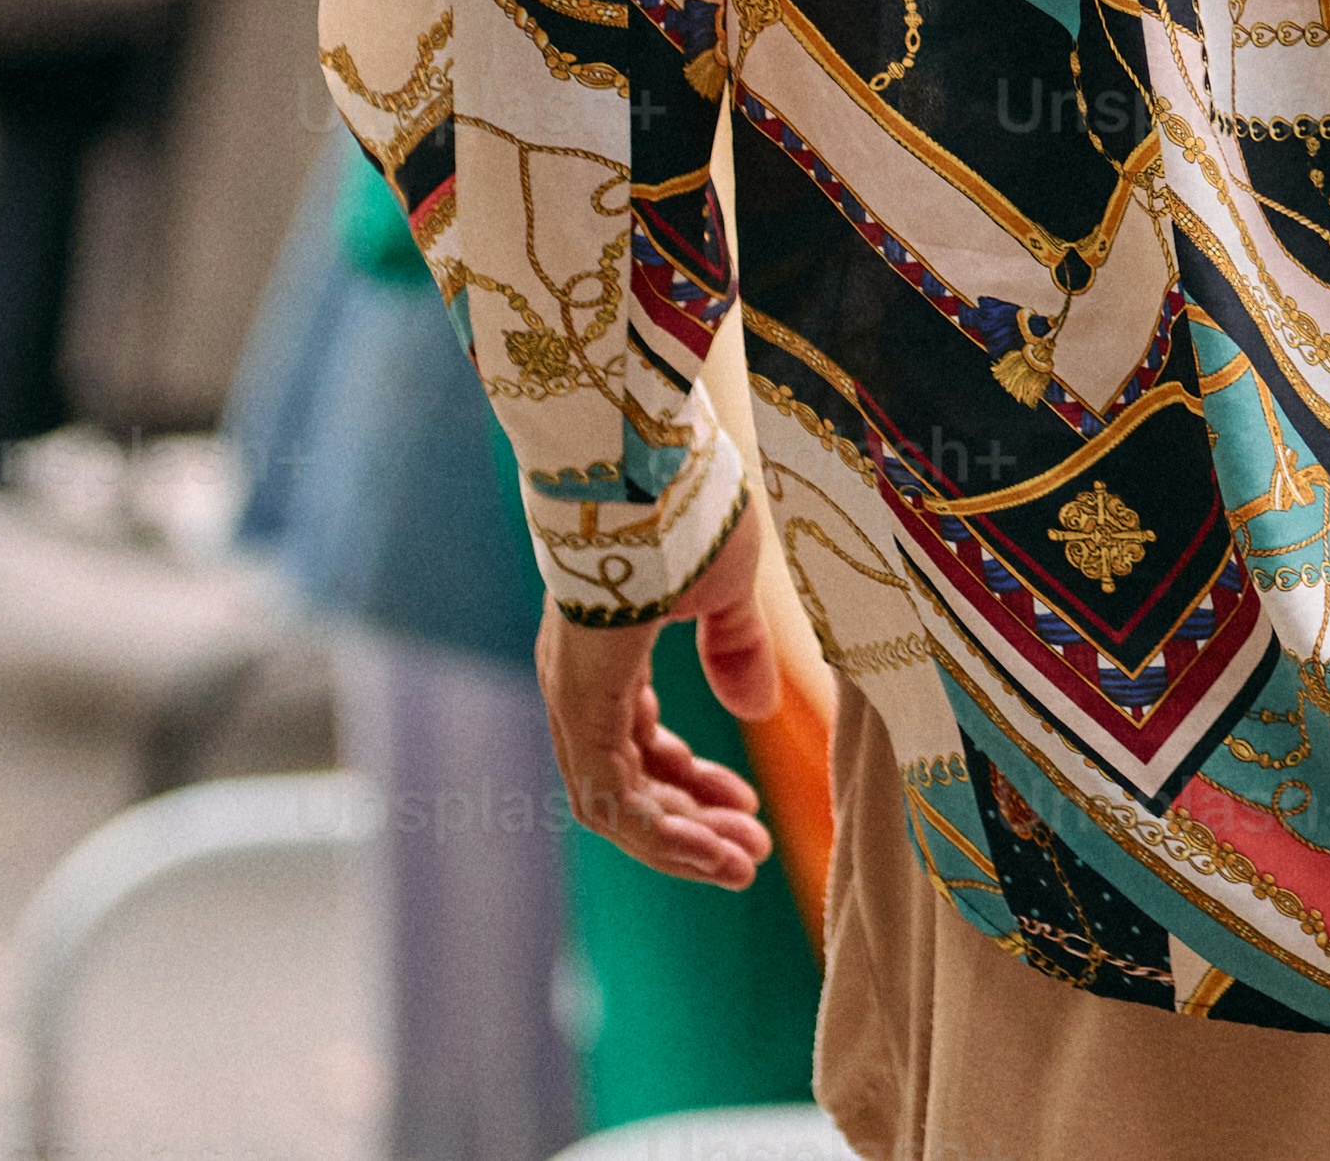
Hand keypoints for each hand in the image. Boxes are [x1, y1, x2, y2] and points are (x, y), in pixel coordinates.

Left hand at [537, 496, 815, 886]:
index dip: (692, 785)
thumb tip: (754, 708)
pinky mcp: (581, 704)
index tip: (748, 807)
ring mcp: (575, 697)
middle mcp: (579, 687)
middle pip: (625, 788)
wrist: (640, 463)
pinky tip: (713, 847)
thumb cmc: (685, 510)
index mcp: (606, 658)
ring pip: (615, 805)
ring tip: (742, 865)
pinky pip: (611, 798)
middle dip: (690, 825)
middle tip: (749, 855)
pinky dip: (661, 833)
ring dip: (679, 842)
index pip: (638, 747)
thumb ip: (736, 649)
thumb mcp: (726, 588)